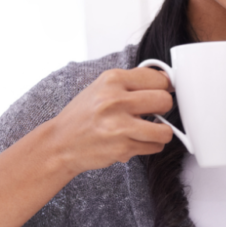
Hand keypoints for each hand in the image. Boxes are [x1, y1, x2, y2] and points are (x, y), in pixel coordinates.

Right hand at [46, 67, 174, 174]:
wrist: (60, 143)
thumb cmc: (83, 115)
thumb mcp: (101, 88)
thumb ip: (130, 82)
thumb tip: (165, 81)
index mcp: (112, 79)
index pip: (158, 78)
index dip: (164, 87)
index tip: (162, 92)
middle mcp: (115, 100)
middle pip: (165, 101)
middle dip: (163, 109)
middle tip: (153, 113)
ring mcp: (119, 126)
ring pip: (165, 130)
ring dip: (160, 132)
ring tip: (148, 130)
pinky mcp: (122, 148)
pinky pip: (154, 147)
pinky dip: (150, 146)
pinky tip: (136, 141)